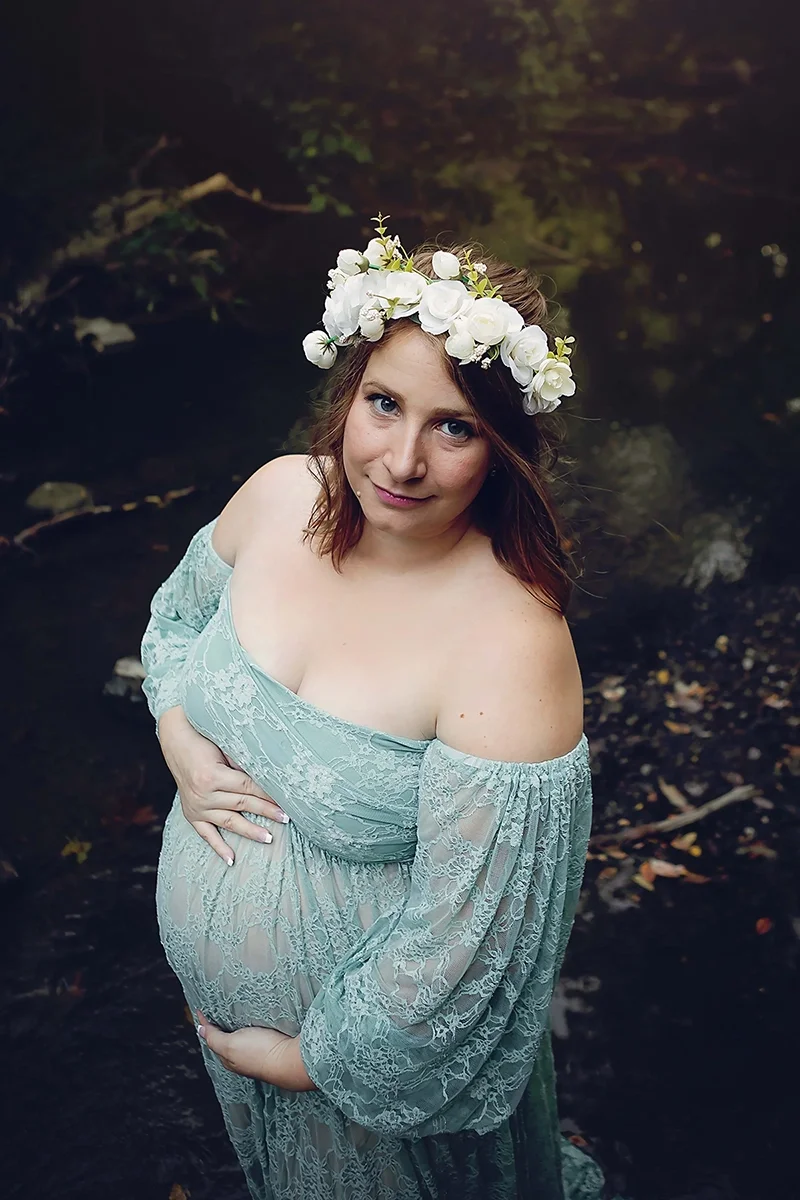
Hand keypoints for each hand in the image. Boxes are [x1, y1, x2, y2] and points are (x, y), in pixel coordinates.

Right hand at [157, 707, 288, 863]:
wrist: (177, 742)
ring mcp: (196, 807)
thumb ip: (242, 765)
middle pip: (242, 805)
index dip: (267, 794)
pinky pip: (206, 834)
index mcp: (213, 776)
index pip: (248, 787)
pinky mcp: (191, 815)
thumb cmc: (205, 740)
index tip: (285, 800)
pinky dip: (218, 847)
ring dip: (250, 830)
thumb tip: (269, 778)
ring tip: (269, 838)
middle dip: (266, 811)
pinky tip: (231, 860)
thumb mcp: (224, 748)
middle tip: (286, 818)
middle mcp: (203, 794)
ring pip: (228, 822)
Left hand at [195, 1010, 315, 1090]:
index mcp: (229, 1058)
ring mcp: (256, 1053)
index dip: (206, 1024)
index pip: (212, 1038)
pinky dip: (249, 1027)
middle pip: (226, 1039)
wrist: (290, 1061)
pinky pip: (255, 1035)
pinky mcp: (271, 1046)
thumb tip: (199, 1030)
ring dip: (236, 1026)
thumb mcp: (230, 1044)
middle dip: (219, 1026)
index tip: (201, 1009)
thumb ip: (214, 1037)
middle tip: (213, 1010)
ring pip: (241, 1037)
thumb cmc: (260, 1053)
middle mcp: (241, 1057)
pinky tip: (255, 1020)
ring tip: (233, 1012)